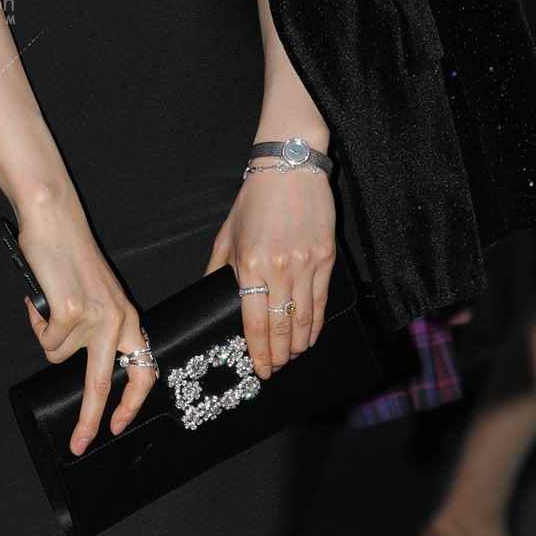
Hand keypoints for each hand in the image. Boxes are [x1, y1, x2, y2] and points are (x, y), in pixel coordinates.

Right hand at [15, 194, 156, 451]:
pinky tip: (42, 298)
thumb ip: (95, 329)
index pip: (142, 369)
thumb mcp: (96, 296)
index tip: (117, 425)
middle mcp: (118, 320)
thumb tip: (77, 362)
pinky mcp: (71, 312)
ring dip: (47, 335)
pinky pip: (45, 339)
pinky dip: (37, 322)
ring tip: (49, 303)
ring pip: (60, 356)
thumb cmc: (69, 256)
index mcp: (128, 317)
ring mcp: (96, 317)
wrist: (55, 221)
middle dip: (90, 420)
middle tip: (79, 444)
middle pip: (103, 384)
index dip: (131, 403)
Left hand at [207, 161, 334, 378]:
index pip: (255, 322)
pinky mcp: (326, 258)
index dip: (258, 352)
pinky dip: (316, 324)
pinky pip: (322, 301)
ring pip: (304, 319)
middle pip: (281, 327)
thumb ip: (217, 270)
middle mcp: (280, 268)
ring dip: (297, 344)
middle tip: (274, 369)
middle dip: (278, 355)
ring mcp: (307, 264)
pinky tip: (309, 336)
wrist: (290, 167)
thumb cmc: (255, 199)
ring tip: (291, 356)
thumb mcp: (227, 235)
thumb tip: (209, 297)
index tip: (259, 369)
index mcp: (250, 265)